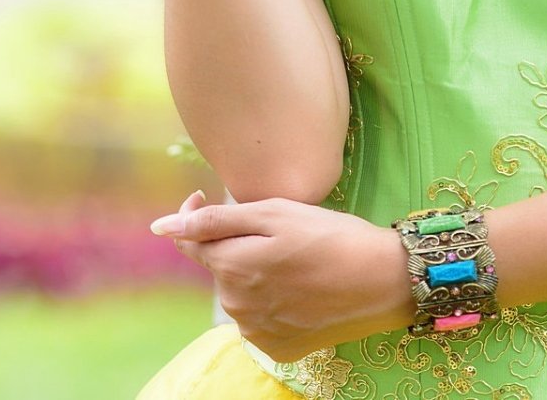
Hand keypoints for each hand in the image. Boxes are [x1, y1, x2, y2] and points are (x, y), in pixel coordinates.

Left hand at [151, 191, 414, 361]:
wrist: (386, 281)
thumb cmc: (333, 236)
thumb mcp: (276, 214)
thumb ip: (214, 220)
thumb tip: (161, 227)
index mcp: (230, 268)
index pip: (189, 242)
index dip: (196, 216)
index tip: (210, 197)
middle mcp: (235, 307)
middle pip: (220, 267)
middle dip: (238, 245)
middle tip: (281, 231)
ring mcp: (257, 332)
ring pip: (241, 293)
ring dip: (256, 273)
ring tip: (296, 259)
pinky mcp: (279, 348)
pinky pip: (261, 318)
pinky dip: (273, 301)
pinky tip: (302, 287)